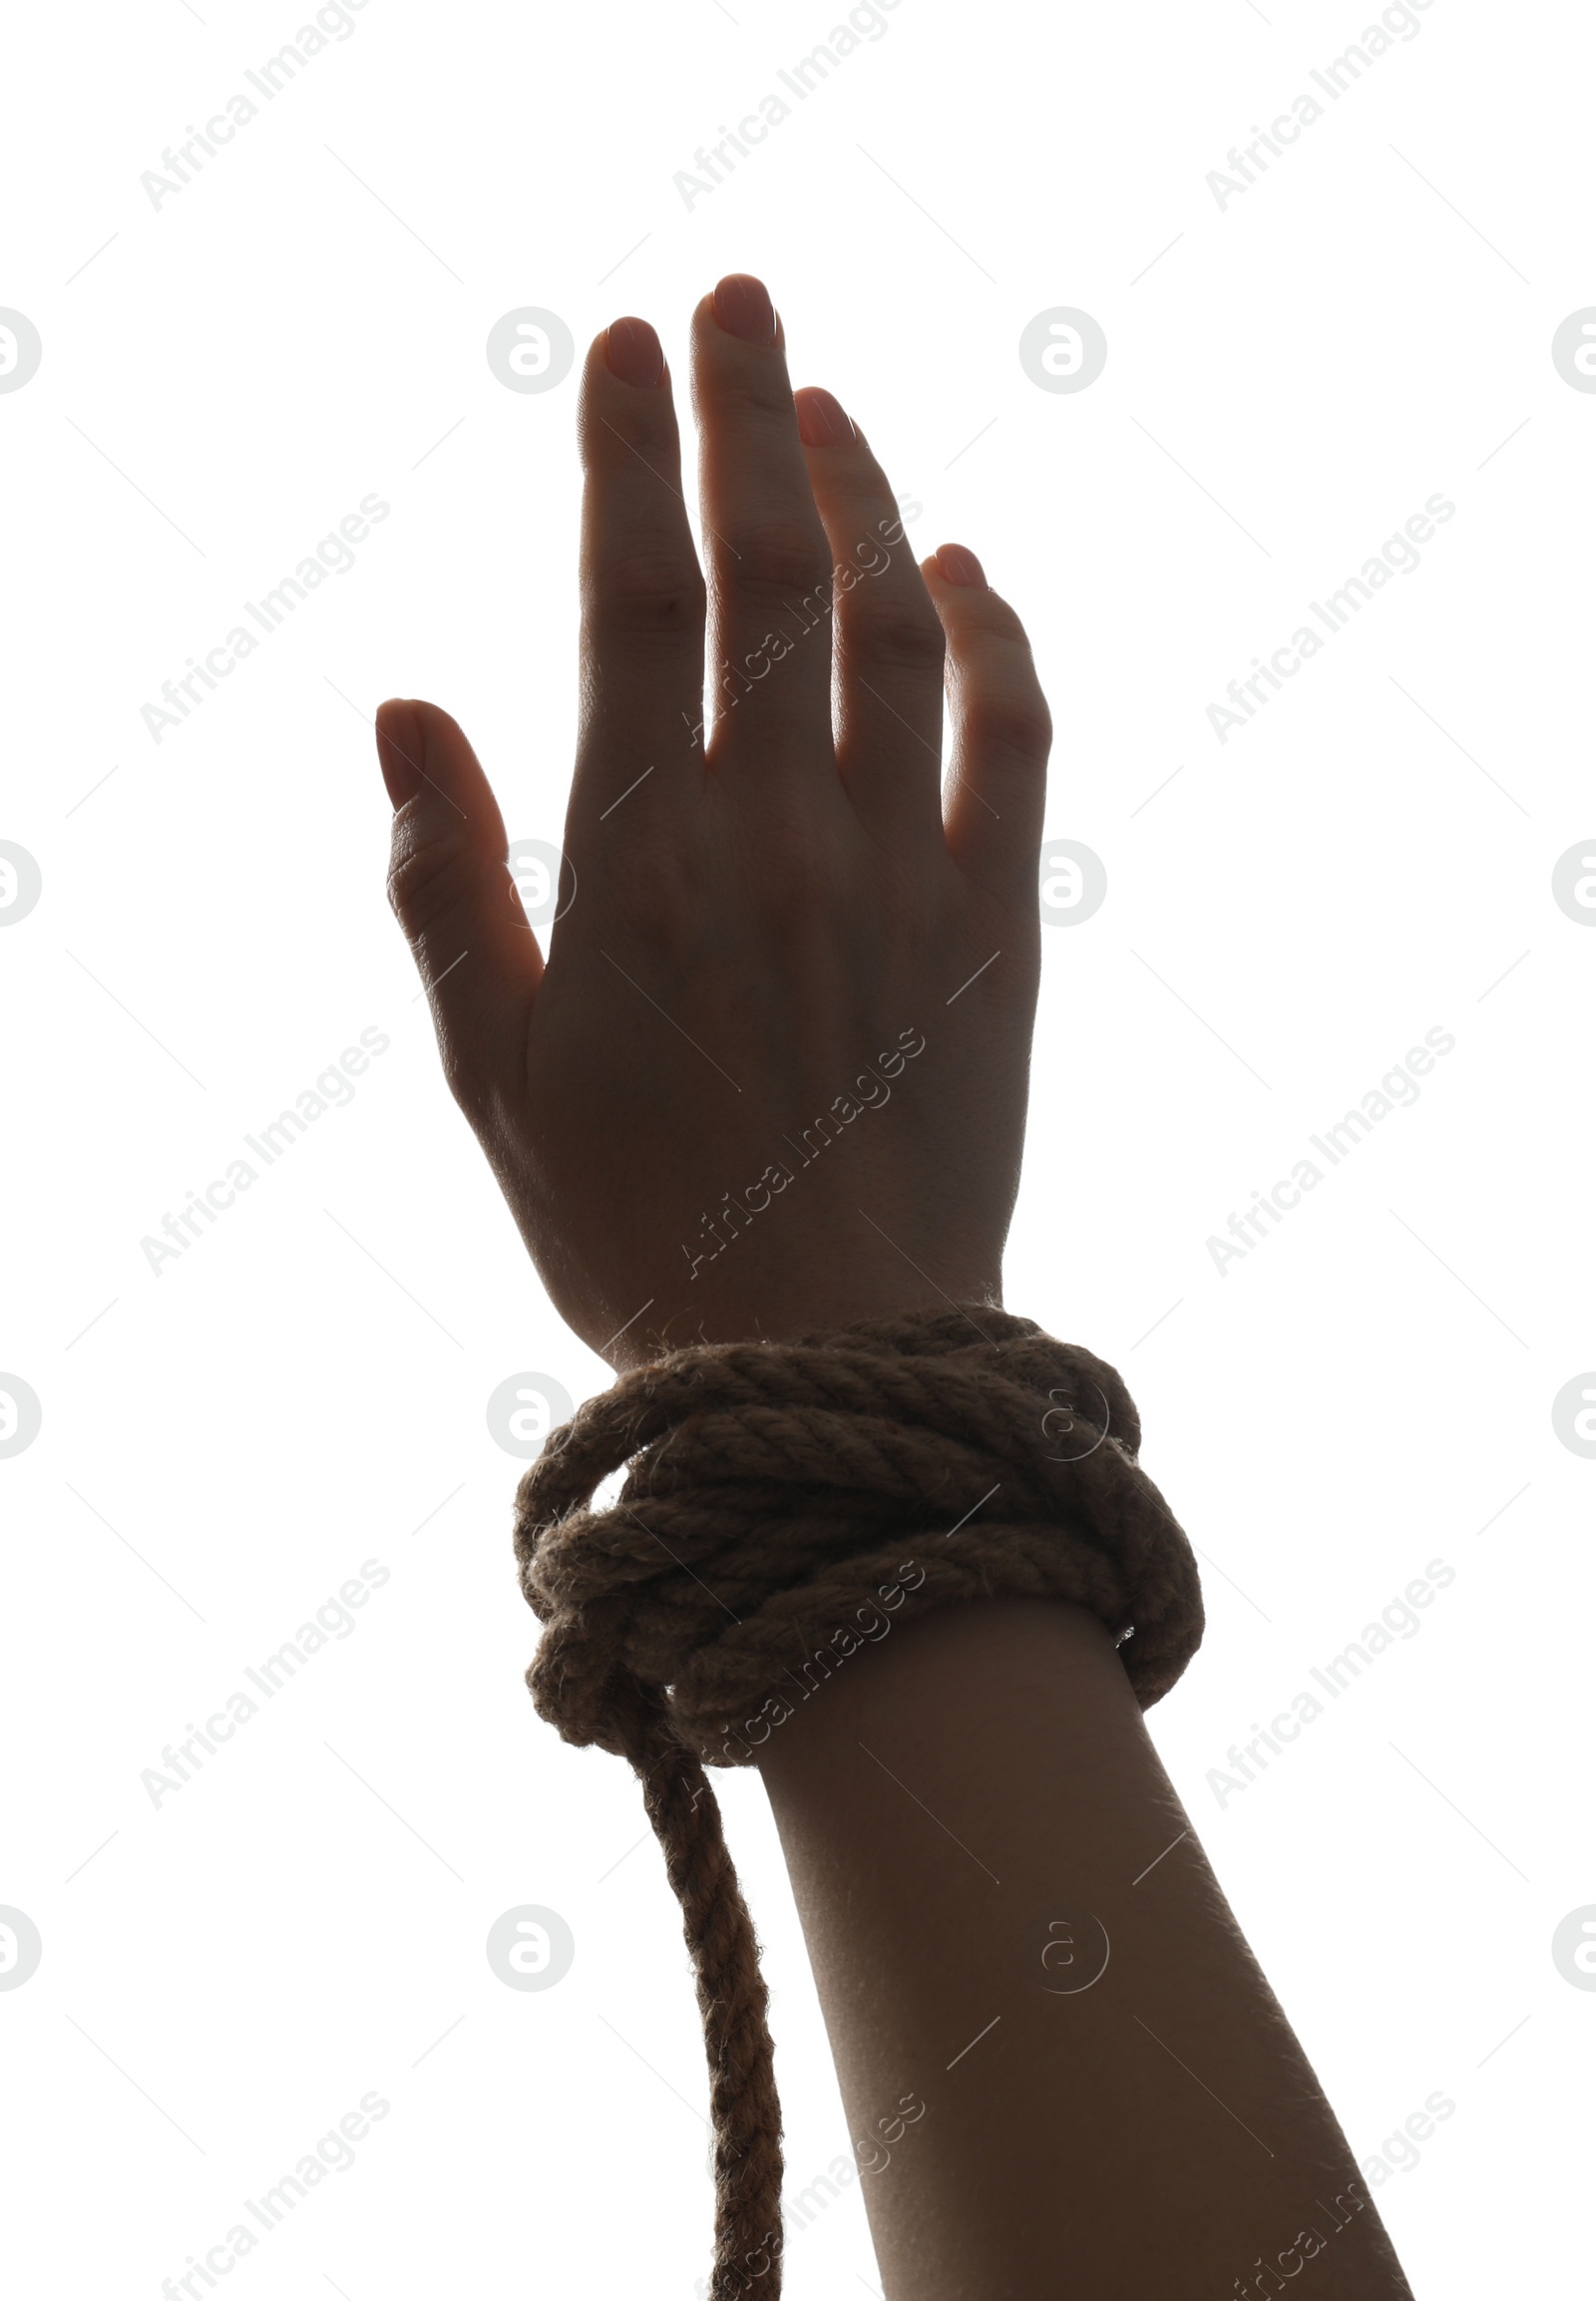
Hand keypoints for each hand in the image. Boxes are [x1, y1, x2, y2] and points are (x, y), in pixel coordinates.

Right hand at [375, 273, 1053, 1370]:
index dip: (627, 452)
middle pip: (772, 570)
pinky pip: (1017, 738)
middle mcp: (784, 839)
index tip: (620, 345)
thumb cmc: (640, 1232)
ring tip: (829, 406)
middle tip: (735, 298)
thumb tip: (402, 706)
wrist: (836, 1366)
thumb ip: (443, 886)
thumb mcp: (496, 1078)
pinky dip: (1000, 637)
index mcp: (641, 867)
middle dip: (748, 411)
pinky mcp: (1000, 928)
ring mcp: (907, 874)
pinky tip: (969, 570)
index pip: (635, 597)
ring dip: (867, 497)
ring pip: (899, 626)